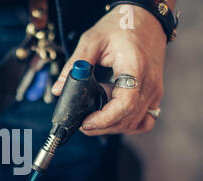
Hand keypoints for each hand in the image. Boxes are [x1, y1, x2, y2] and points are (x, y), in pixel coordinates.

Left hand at [52, 5, 166, 135]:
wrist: (146, 19)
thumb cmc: (121, 26)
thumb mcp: (92, 39)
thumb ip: (75, 64)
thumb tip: (59, 89)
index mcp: (135, 68)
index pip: (124, 104)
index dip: (103, 119)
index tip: (85, 122)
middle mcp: (149, 83)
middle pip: (127, 119)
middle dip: (101, 126)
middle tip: (82, 122)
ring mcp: (154, 91)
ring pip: (134, 123)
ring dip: (111, 125)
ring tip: (95, 112)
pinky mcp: (154, 94)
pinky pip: (144, 120)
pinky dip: (127, 124)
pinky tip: (112, 115)